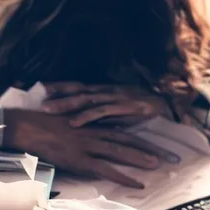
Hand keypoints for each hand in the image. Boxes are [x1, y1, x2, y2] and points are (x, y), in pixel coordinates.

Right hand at [2, 109, 161, 187]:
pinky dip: (123, 176)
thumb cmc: (36, 123)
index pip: (119, 128)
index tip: (157, 140)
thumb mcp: (60, 121)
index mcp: (87, 122)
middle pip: (126, 139)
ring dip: (140, 159)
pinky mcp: (78, 158)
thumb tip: (84, 135)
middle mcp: (91, 130)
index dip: (138, 134)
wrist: (22, 126)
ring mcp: (86, 144)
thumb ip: (75, 127)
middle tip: (169, 156)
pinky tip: (137, 183)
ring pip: (119, 151)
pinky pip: (105, 169)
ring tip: (158, 166)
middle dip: (148, 148)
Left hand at [42, 82, 172, 127]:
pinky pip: (102, 112)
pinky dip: (87, 117)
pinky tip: (74, 122)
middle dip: (57, 95)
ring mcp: (116, 98)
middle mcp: (108, 91)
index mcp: (106, 90)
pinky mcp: (125, 107)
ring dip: (66, 104)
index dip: (60, 87)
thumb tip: (87, 118)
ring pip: (85, 100)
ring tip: (48, 109)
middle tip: (37, 100)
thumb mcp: (122, 107)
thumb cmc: (147, 106)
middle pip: (77, 90)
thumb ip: (105, 111)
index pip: (78, 86)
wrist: (172, 103)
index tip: (41, 89)